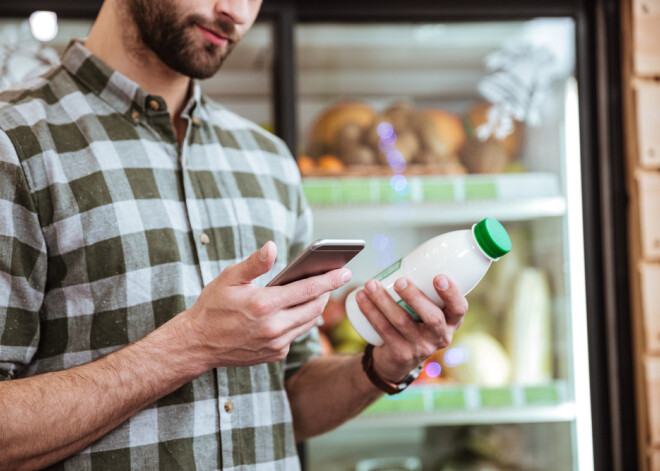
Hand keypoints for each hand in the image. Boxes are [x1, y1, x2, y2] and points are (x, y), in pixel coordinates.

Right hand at [182, 241, 350, 368]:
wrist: (197, 344)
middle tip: (333, 278)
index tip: (345, 271)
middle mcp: (273, 327)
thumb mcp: (229, 278)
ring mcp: (275, 343)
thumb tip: (273, 247)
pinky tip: (296, 310)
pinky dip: (299, 321)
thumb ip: (255, 263)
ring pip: (308, 322)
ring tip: (319, 292)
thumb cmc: (212, 306)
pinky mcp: (274, 355)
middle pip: (314, 307)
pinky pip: (295, 335)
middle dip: (326, 292)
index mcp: (264, 304)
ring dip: (316, 307)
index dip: (330, 279)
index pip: (308, 289)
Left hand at [355, 275, 467, 382]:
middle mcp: (440, 337)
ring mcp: (421, 348)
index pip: (459, 309)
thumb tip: (411, 256)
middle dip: (415, 297)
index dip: (451, 293)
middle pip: (432, 318)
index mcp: (451, 322)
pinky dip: (370, 312)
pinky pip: (384, 330)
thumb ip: (426, 289)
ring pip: (402, 322)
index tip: (438, 277)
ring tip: (371, 284)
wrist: (398, 360)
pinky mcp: (401, 354)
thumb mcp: (428, 310)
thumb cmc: (415, 324)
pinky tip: (361, 299)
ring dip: (383, 301)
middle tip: (399, 281)